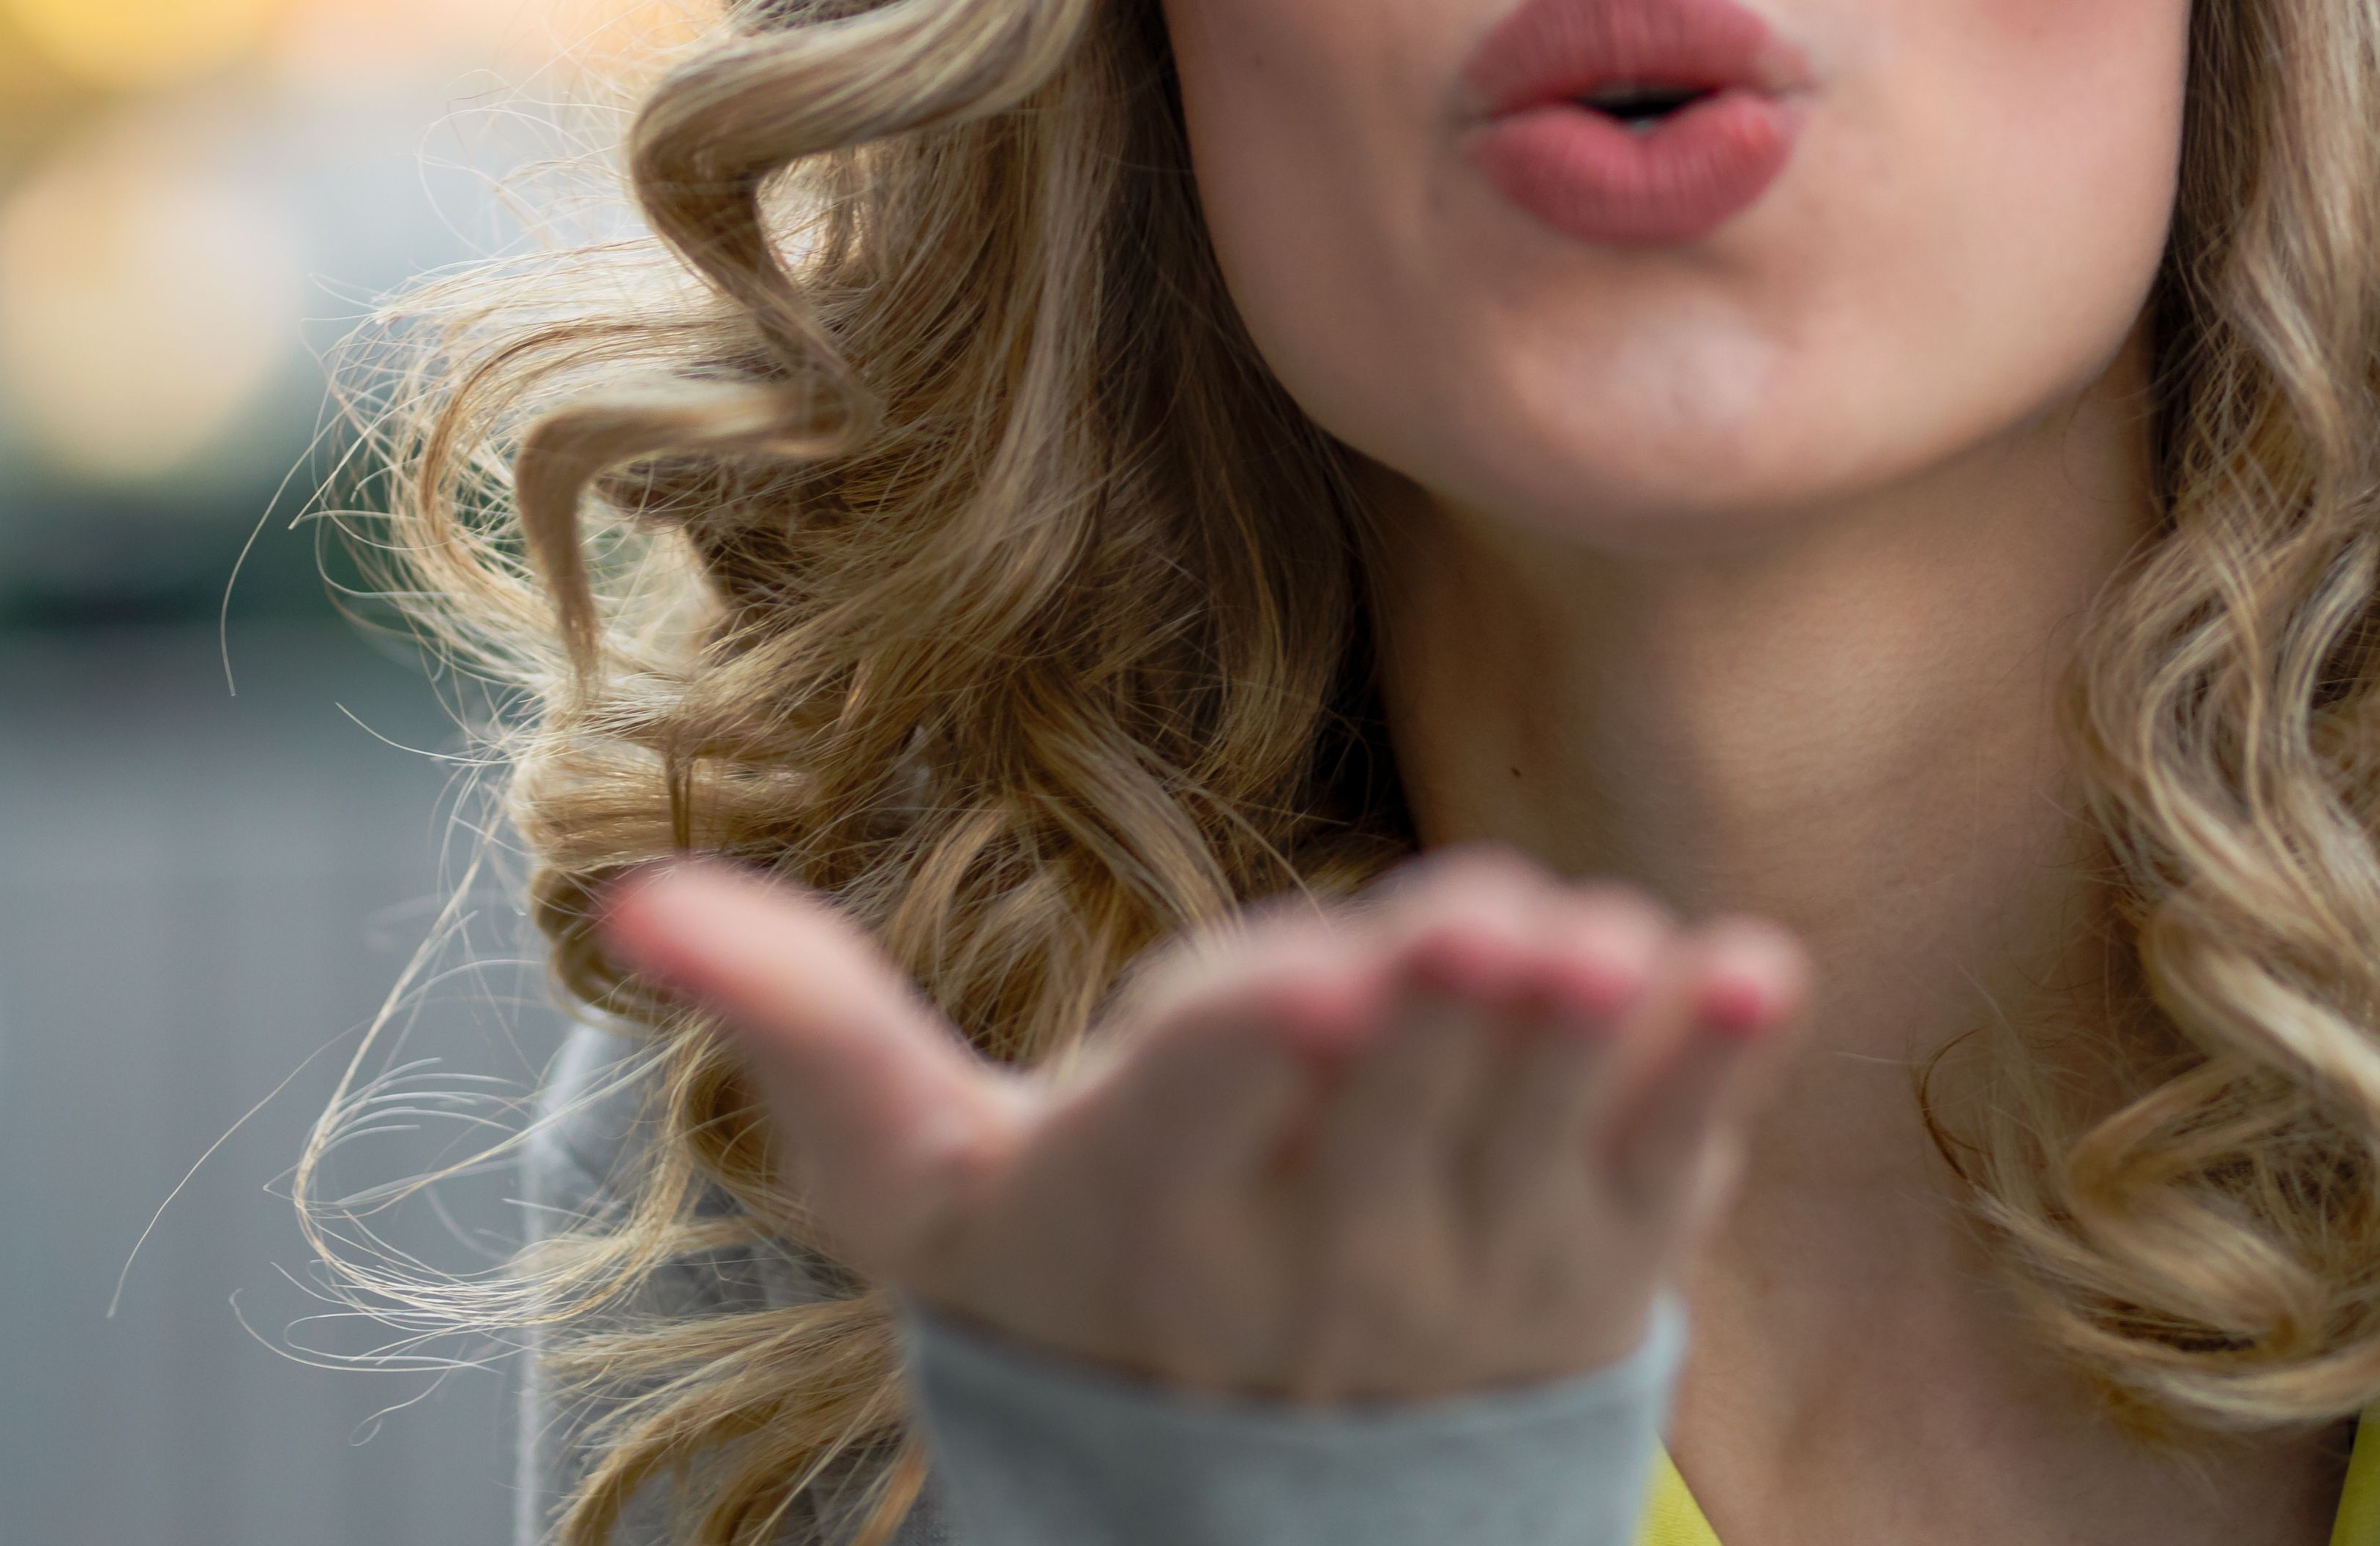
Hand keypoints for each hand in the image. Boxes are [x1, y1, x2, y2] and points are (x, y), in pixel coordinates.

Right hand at [600, 847, 1809, 1404]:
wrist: (1246, 1515)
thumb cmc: (1067, 1294)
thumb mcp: (916, 1190)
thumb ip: (800, 1029)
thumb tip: (627, 896)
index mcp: (1147, 1211)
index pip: (1211, 1107)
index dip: (1269, 1040)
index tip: (1325, 974)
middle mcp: (1320, 1262)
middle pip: (1396, 1109)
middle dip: (1446, 1008)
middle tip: (1482, 922)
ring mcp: (1481, 1275)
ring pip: (1541, 1128)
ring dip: (1581, 1030)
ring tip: (1596, 944)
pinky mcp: (1604, 1276)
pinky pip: (1675, 1170)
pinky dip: (1716, 1073)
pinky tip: (1752, 972)